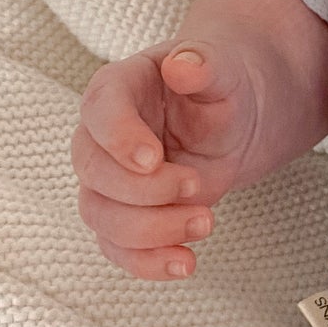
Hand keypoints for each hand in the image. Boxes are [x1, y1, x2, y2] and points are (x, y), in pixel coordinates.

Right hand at [70, 40, 264, 279]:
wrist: (234, 115)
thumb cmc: (220, 83)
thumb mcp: (222, 66)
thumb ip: (203, 63)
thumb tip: (184, 65)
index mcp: (117, 87)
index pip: (99, 111)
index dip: (119, 138)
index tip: (153, 159)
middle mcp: (102, 136)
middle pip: (93, 172)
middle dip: (144, 190)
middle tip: (195, 185)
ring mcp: (109, 180)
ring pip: (101, 217)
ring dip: (151, 230)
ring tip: (206, 221)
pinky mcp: (127, 214)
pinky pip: (117, 248)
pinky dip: (147, 263)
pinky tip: (185, 263)